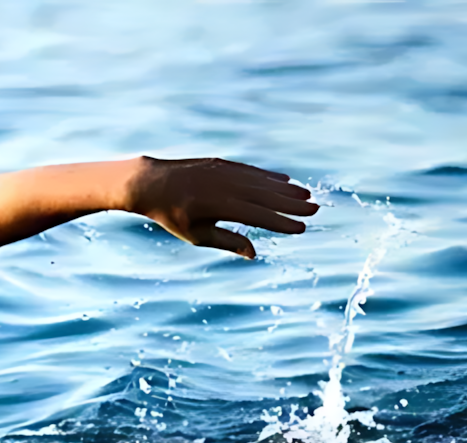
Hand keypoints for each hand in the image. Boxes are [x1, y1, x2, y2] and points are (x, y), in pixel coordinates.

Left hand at [126, 157, 317, 259]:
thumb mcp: (197, 235)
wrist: (151, 183)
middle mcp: (225, 186)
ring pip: (261, 181)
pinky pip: (250, 170)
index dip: (281, 222)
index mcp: (220, 207)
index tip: (301, 228)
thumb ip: (227, 242)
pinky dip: (268, 176)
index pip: (258, 216)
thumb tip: (253, 253)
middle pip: (266, 196)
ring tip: (306, 195)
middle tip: (316, 209)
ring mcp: (224, 172)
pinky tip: (283, 180)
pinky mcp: (221, 164)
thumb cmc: (172, 215)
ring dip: (285, 189)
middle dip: (292, 204)